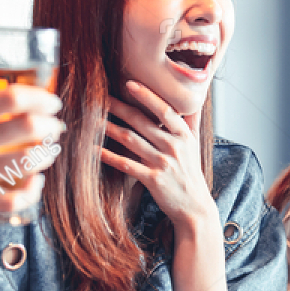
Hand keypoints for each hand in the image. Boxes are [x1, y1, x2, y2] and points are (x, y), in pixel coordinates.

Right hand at [0, 85, 63, 217]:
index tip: (50, 101)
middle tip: (55, 125)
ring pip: (28, 162)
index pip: (9, 98)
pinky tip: (35, 182)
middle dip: (51, 124)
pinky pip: (16, 200)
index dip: (39, 97)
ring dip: (47, 154)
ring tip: (48, 150)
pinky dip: (33, 191)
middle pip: (27, 127)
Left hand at [102, 81, 216, 228]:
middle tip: (101, 96)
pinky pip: (126, 164)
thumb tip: (193, 99)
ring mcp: (163, 163)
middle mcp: (174, 147)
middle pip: (142, 122)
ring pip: (131, 140)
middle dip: (120, 107)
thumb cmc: (191, 173)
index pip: (165, 110)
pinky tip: (94, 149)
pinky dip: (109, 156)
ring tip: (93, 119)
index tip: (130, 84)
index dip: (147, 96)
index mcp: (184, 136)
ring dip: (110, 128)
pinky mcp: (152, 180)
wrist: (195, 207)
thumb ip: (192, 121)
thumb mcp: (196, 145)